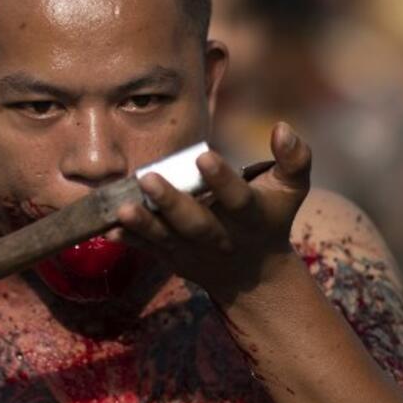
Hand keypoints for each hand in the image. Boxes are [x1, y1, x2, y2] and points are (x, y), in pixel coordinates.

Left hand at [115, 122, 311, 301]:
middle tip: (148, 178)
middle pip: (196, 224)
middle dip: (172, 203)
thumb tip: (282, 127)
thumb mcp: (290, 190)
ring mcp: (193, 251)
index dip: (223, 179)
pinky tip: (108, 227)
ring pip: (166, 239)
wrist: (251, 275)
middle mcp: (221, 237)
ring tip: (121, 208)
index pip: (238, 198)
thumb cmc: (269, 219)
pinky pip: (147, 249)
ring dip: (142, 224)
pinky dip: (128, 240)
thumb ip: (294, 159)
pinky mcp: (171, 258)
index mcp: (251, 218)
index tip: (204, 155)